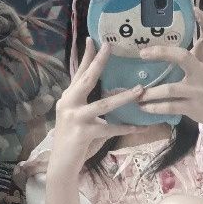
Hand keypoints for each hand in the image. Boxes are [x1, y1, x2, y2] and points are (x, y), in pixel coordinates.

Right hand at [51, 38, 145, 171]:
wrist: (61, 164)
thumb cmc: (73, 141)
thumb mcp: (78, 117)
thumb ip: (88, 104)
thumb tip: (109, 92)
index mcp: (67, 98)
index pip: (78, 73)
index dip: (86, 56)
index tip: (92, 39)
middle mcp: (68, 104)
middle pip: (87, 79)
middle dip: (99, 62)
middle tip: (110, 46)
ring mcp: (75, 118)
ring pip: (103, 104)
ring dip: (124, 97)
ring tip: (140, 90)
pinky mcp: (83, 133)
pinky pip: (110, 128)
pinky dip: (126, 128)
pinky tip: (141, 127)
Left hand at [136, 11, 202, 128]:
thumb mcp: (199, 71)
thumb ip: (185, 60)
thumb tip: (158, 47)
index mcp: (201, 62)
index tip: (195, 9)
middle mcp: (201, 73)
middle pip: (183, 57)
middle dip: (162, 53)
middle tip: (143, 53)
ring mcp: (197, 91)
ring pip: (171, 89)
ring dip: (151, 92)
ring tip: (137, 93)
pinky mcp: (193, 108)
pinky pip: (170, 107)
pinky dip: (155, 107)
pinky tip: (143, 107)